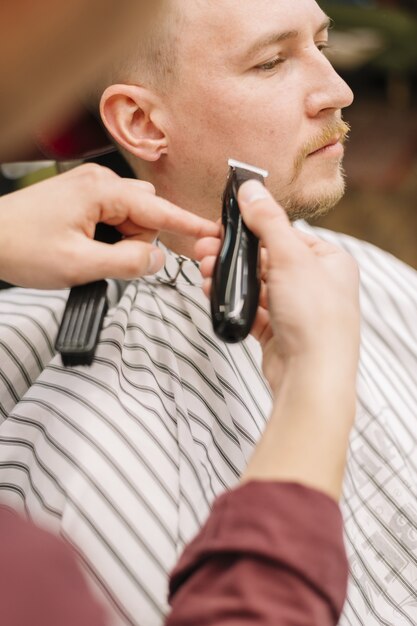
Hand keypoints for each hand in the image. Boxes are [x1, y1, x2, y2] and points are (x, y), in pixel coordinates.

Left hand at [0, 164, 218, 288]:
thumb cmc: (21, 246)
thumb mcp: (79, 264)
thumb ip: (126, 262)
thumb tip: (157, 259)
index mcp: (102, 191)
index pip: (159, 211)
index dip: (188, 225)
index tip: (212, 233)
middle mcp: (99, 182)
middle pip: (146, 215)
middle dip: (138, 242)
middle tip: (106, 260)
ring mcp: (90, 188)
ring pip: (131, 218)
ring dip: (122, 241)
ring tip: (90, 254)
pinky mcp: (82, 198)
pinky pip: (114, 217)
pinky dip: (110, 236)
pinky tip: (88, 247)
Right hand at [196, 181, 359, 395]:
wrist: (311, 376)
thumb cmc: (315, 316)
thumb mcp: (290, 256)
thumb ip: (268, 220)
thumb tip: (251, 187)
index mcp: (329, 260)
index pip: (286, 233)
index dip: (253, 227)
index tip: (224, 225)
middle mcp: (316, 284)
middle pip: (266, 259)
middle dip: (233, 253)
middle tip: (204, 249)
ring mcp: (297, 309)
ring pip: (256, 284)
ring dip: (229, 276)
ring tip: (204, 271)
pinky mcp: (279, 331)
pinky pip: (251, 308)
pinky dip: (233, 299)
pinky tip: (213, 291)